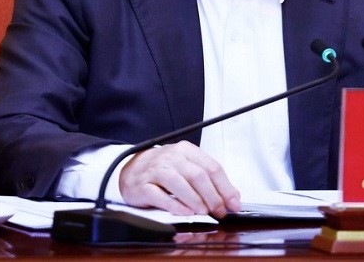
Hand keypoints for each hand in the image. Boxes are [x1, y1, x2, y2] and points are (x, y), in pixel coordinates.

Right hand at [118, 141, 240, 217]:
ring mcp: (156, 170)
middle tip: (220, 211)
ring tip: (204, 212)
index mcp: (186, 151)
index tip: (233, 204)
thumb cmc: (163, 170)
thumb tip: (232, 197)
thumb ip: (209, 180)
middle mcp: (172, 158)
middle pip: (197, 175)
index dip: (225, 187)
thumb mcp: (187, 168)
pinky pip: (159, 195)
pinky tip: (185, 212)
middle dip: (213, 196)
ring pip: (179, 183)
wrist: (130, 169)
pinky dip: (174, 205)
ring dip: (195, 200)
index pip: (212, 167)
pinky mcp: (142, 186)